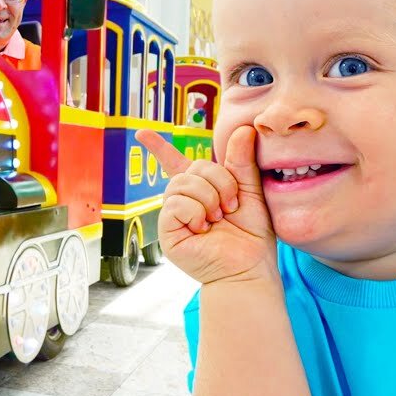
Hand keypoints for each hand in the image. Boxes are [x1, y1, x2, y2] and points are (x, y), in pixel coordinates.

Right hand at [136, 126, 276, 283]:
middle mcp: (184, 200)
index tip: (141, 132)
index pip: (175, 162)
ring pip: (182, 184)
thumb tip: (244, 128)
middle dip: (219, 181)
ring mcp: (173, 215)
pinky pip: (176, 204)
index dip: (158, 147)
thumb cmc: (253, 235)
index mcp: (201, 189)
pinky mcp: (168, 231)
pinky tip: (203, 228)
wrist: (250, 266)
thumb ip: (243, 162)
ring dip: (208, 198)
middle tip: (231, 206)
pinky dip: (195, 212)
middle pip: (192, 168)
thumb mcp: (252, 191)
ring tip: (218, 218)